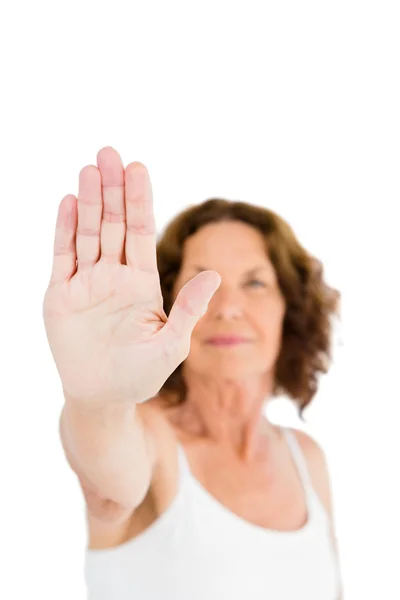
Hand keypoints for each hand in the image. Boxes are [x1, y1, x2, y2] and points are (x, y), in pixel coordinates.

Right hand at [43, 147, 220, 405]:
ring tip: (89, 169)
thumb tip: (215, 274)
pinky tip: (67, 203)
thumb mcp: (171, 344)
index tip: (138, 169)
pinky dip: (64, 230)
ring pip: (87, 233)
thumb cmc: (140, 375)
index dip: (139, 201)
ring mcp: (86, 283)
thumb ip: (188, 308)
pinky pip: (63, 256)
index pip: (141, 232)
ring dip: (87, 201)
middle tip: (110, 153)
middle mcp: (113, 276)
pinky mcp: (61, 295)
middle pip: (113, 224)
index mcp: (141, 282)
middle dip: (112, 190)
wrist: (102, 397)